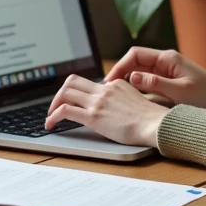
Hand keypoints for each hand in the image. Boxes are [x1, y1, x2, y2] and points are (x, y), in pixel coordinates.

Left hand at [44, 75, 168, 147]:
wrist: (155, 124)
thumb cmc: (151, 119)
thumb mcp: (136, 101)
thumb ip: (123, 100)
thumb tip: (116, 108)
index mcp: (115, 84)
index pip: (90, 83)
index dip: (78, 92)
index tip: (73, 102)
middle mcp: (104, 89)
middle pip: (72, 81)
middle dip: (60, 93)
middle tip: (57, 106)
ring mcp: (98, 101)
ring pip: (65, 92)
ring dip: (53, 104)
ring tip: (50, 116)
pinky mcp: (93, 116)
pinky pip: (65, 110)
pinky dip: (53, 116)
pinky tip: (50, 124)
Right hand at [104, 47, 205, 111]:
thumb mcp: (180, 91)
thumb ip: (156, 84)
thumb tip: (132, 76)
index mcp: (167, 58)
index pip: (135, 54)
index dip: (119, 66)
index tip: (110, 81)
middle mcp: (165, 62)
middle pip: (134, 62)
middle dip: (119, 73)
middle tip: (106, 90)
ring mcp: (166, 72)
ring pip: (139, 72)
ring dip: (126, 81)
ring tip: (113, 95)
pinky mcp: (168, 82)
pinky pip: (146, 81)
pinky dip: (136, 88)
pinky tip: (130, 99)